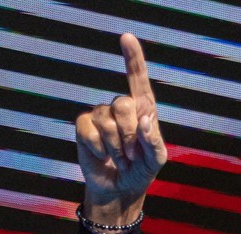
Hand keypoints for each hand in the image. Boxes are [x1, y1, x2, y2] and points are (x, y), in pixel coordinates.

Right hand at [76, 34, 167, 228]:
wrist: (119, 189)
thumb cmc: (141, 170)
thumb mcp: (156, 159)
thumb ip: (154, 140)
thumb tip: (145, 119)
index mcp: (143, 108)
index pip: (138, 79)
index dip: (133, 58)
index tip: (126, 37)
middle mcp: (121, 106)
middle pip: (123, 104)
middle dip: (129, 135)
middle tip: (131, 154)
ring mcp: (100, 114)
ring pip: (106, 120)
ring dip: (115, 146)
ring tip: (120, 157)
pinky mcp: (84, 126)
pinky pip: (89, 131)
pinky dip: (98, 149)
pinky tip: (103, 156)